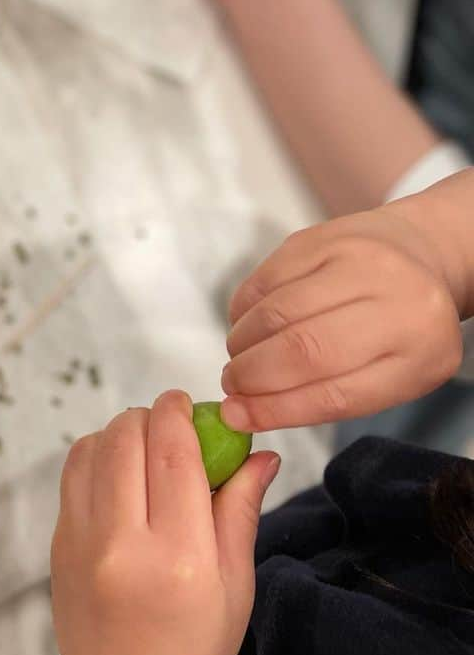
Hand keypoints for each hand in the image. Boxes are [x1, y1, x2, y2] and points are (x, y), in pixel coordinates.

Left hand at [51, 391, 280, 654]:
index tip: (186, 401)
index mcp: (179, 555)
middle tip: (169, 425)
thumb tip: (261, 453)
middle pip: (126, 439)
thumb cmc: (194, 648)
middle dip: (148, 417)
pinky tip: (119, 475)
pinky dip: (95, 459)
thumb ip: (240, 510)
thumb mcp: (236, 584)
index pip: (173, 452)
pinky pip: (72, 478)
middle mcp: (122, 544)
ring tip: (144, 449)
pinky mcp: (57, 547)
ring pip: (90, 450)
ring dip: (118, 434)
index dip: (178, 413)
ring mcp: (80, 544)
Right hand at [221, 206, 464, 432]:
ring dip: (242, 344)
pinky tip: (249, 325)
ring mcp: (357, 260)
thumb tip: (241, 412)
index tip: (238, 416)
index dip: (277, 410)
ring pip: (274, 313)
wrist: (421, 251)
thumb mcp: (389, 373)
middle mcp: (397, 299)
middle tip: (232, 385)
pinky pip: (262, 281)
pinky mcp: (320, 237)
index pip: (337, 394)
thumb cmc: (400, 325)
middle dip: (252, 376)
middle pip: (302, 350)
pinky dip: (243, 312)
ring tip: (240, 357)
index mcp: (423, 350)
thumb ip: (324, 397)